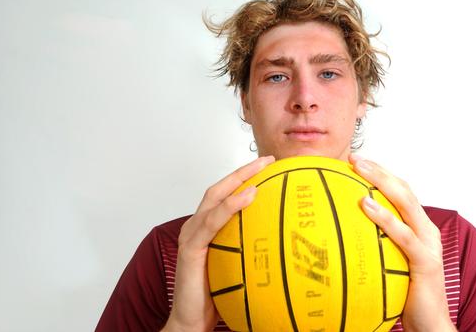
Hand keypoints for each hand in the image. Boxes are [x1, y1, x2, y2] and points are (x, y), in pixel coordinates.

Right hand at [161, 156, 274, 331]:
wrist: (191, 321)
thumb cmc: (216, 296)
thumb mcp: (239, 267)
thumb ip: (251, 250)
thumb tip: (284, 244)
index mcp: (207, 229)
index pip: (225, 196)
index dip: (244, 179)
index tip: (268, 167)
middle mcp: (197, 226)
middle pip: (219, 189)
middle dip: (243, 172)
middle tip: (268, 160)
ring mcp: (192, 235)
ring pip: (214, 198)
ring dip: (238, 180)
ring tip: (260, 169)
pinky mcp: (191, 247)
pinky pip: (213, 221)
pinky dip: (230, 205)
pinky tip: (249, 196)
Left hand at [349, 154, 456, 331]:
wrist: (430, 326)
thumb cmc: (405, 296)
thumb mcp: (386, 266)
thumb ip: (372, 248)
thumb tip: (337, 239)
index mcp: (418, 229)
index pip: (400, 193)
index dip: (381, 174)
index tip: (355, 162)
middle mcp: (426, 230)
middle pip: (404, 190)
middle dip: (379, 169)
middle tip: (353, 157)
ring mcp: (428, 244)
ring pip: (406, 203)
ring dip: (381, 181)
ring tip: (358, 168)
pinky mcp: (426, 261)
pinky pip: (402, 235)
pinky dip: (384, 216)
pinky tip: (364, 204)